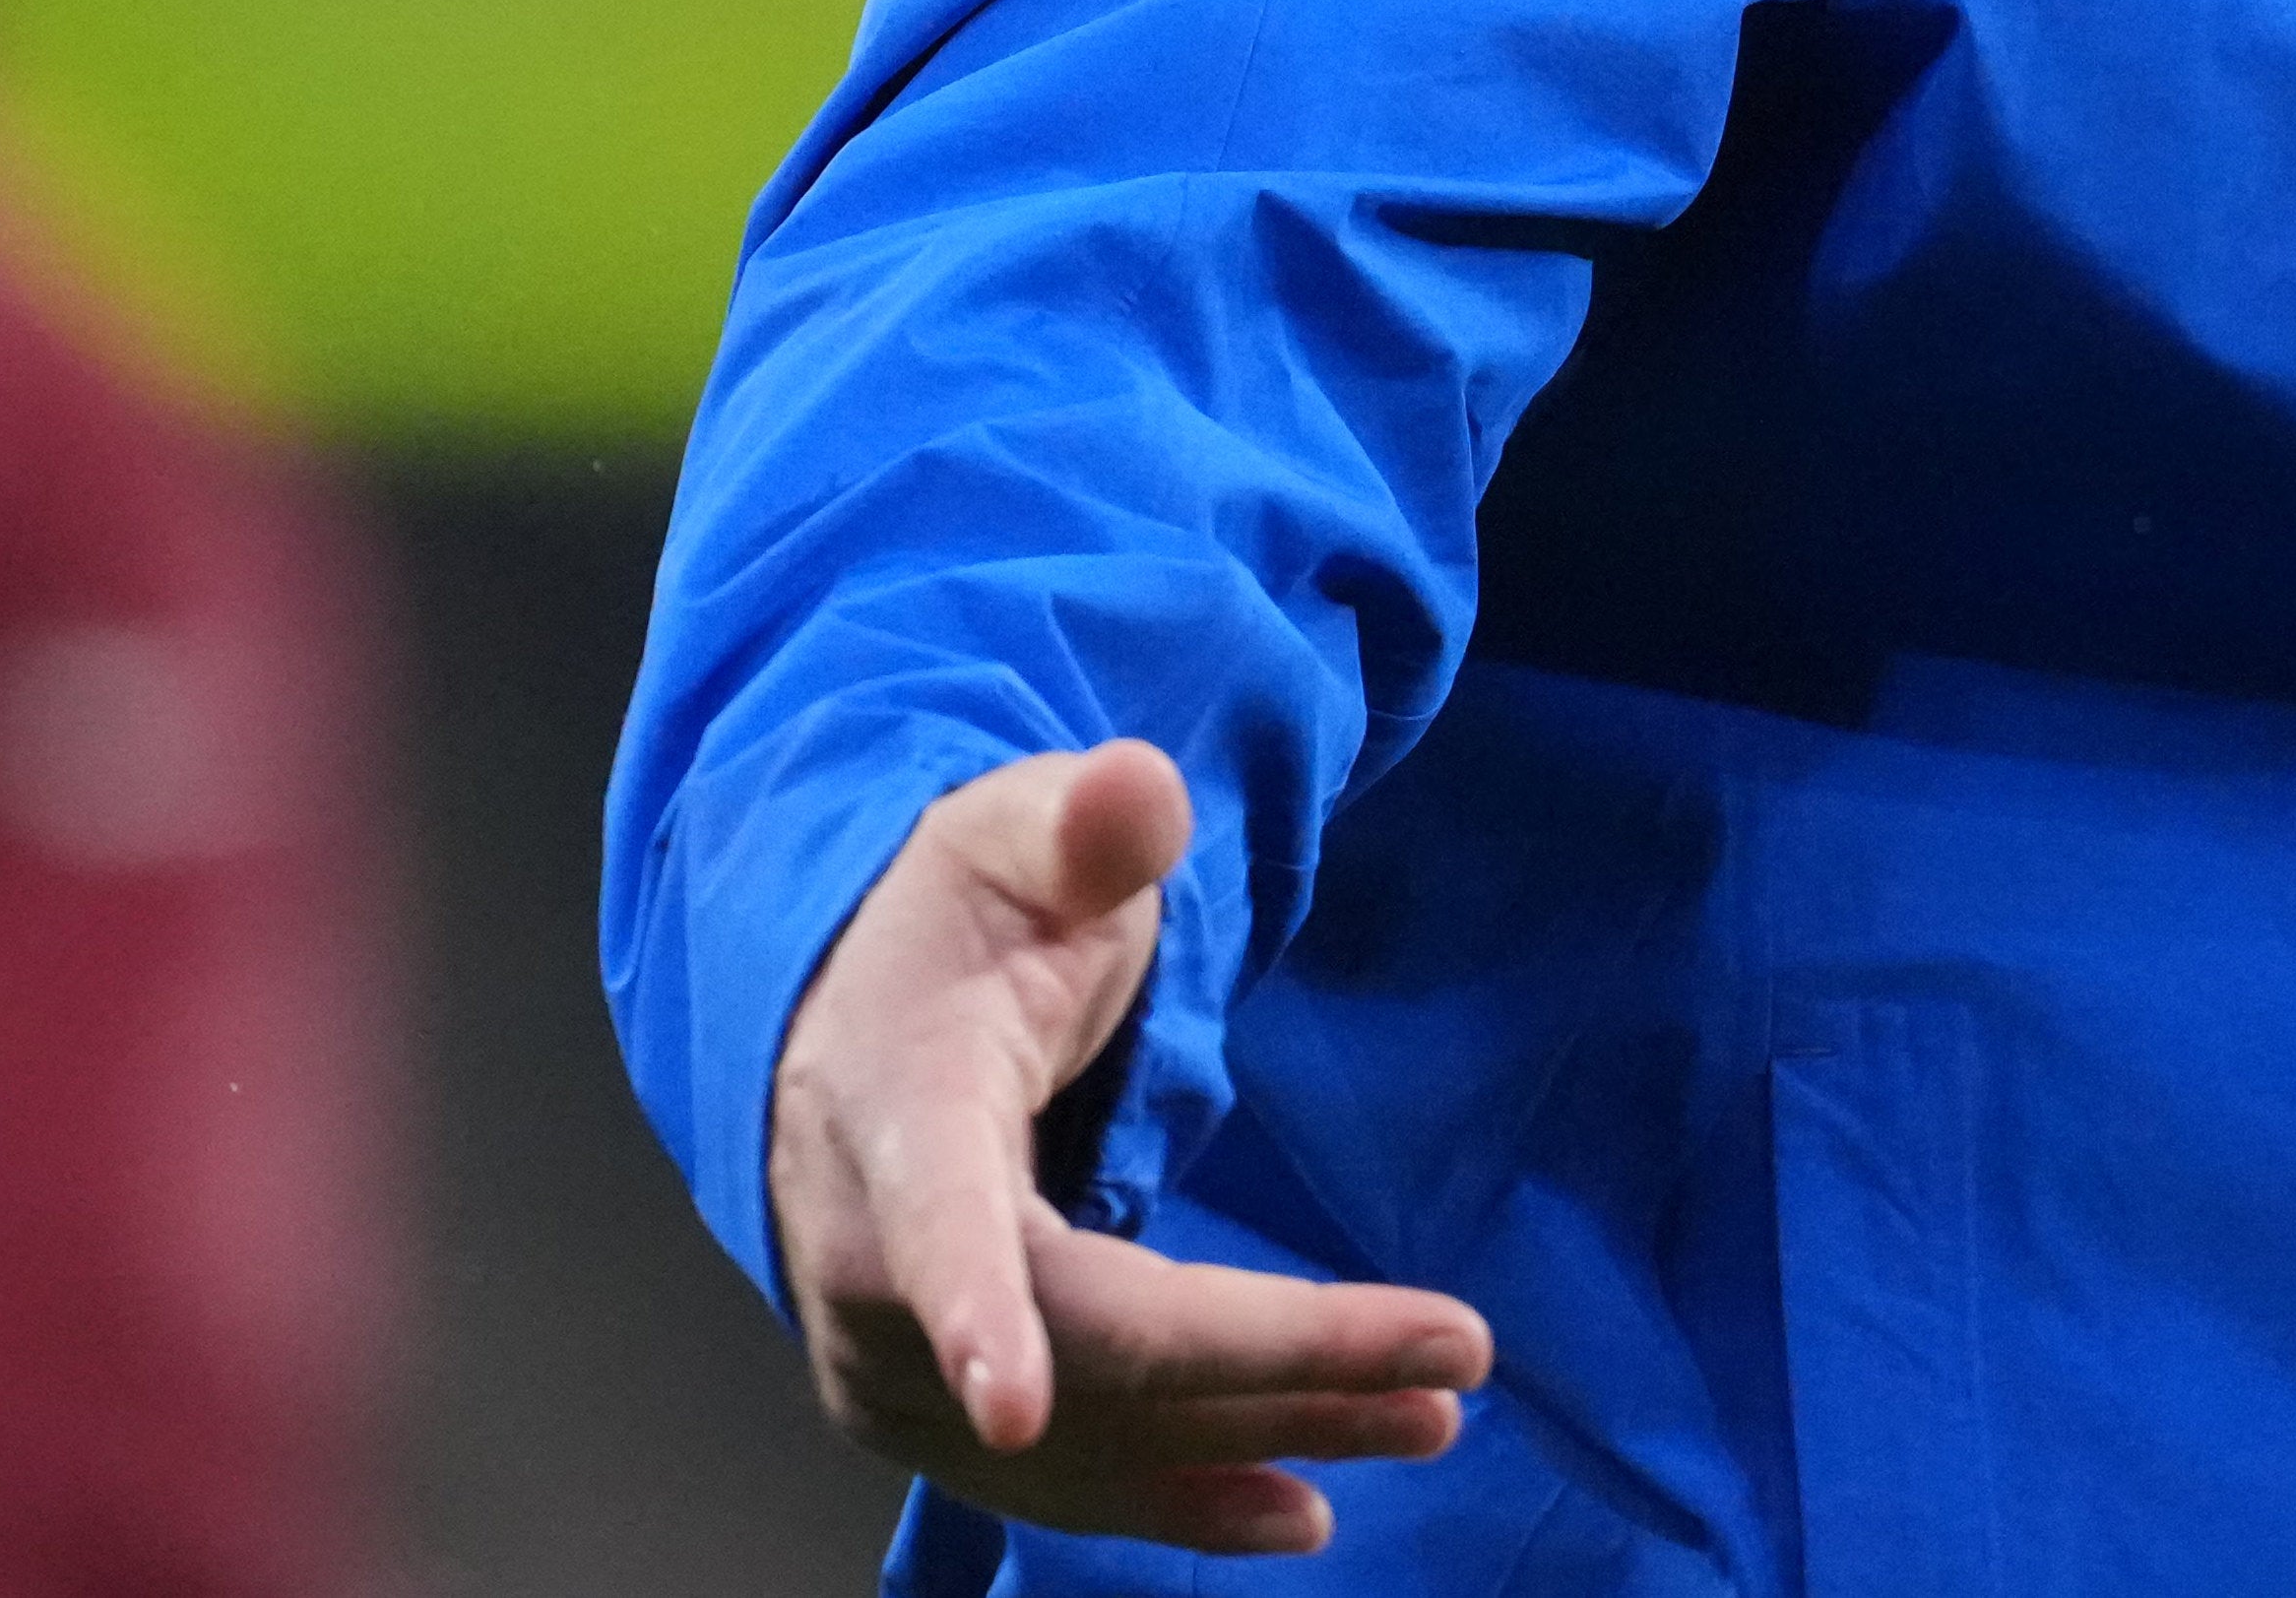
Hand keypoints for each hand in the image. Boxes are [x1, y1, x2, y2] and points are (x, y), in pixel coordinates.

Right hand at [766, 741, 1493, 1557]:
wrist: (849, 1032)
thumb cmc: (957, 927)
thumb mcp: (1016, 838)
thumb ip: (1083, 823)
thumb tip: (1137, 789)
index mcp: (891, 1112)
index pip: (930, 1221)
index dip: (976, 1313)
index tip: (1016, 1408)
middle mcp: (871, 1269)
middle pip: (1082, 1348)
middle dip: (1266, 1365)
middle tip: (1446, 1365)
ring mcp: (897, 1365)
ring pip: (1098, 1433)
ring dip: (1266, 1433)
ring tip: (1426, 1420)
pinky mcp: (939, 1419)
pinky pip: (1075, 1479)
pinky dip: (1186, 1499)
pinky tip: (1296, 1506)